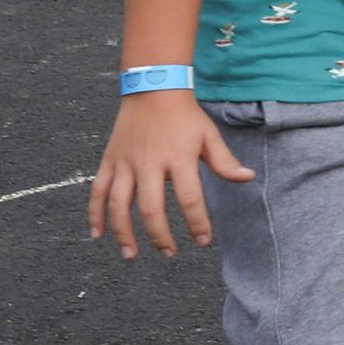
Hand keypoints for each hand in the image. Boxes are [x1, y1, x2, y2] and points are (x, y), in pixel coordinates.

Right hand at [90, 90, 249, 260]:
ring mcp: (125, 163)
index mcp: (178, 157)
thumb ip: (225, 161)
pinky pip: (97, 192)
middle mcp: (148, 162)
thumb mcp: (209, 135)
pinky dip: (94, 215)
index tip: (203, 240)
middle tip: (170, 253)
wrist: (153, 89)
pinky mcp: (108, 161)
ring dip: (123, 233)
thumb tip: (249, 178)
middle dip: (159, 235)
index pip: (189, 198)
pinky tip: (98, 235)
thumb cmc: (185, 116)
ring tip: (131, 255)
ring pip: (118, 204)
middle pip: (151, 207)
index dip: (198, 222)